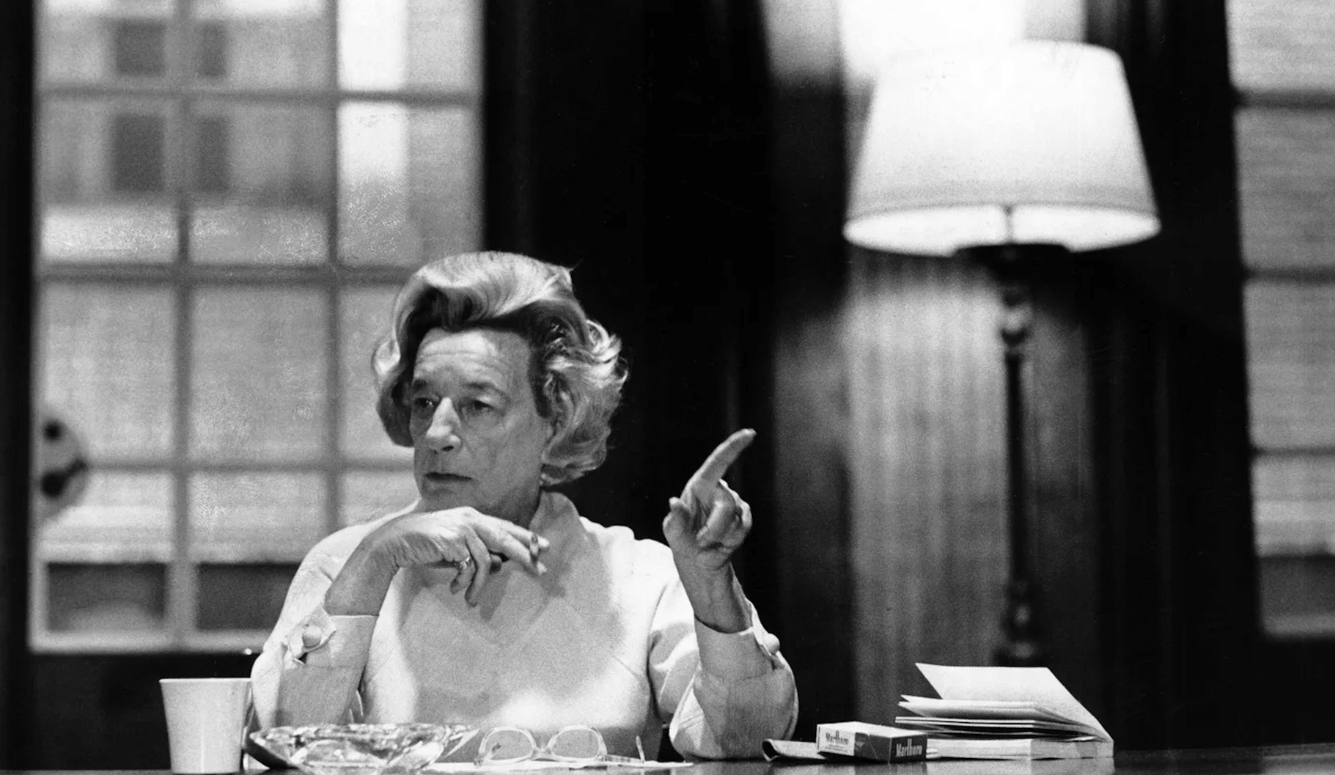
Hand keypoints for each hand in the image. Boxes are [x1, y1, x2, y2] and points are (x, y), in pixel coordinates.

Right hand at [327, 507, 548, 613]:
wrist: (396, 541)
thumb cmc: (426, 546)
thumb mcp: (456, 551)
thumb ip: (478, 553)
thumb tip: (502, 564)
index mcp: (473, 517)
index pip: (506, 526)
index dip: (526, 537)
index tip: (543, 547)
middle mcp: (471, 519)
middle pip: (507, 537)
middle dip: (526, 556)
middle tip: (541, 572)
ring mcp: (463, 528)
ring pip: (488, 560)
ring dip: (480, 585)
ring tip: (473, 600)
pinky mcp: (454, 541)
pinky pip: (471, 567)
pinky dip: (466, 582)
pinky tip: (456, 590)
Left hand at [662, 429, 755, 631]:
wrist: (700, 564)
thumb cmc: (683, 544)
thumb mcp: (673, 536)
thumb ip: (674, 520)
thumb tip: (674, 503)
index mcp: (699, 487)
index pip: (718, 462)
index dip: (733, 447)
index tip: (750, 434)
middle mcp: (718, 491)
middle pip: (727, 503)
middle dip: (715, 527)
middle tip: (702, 542)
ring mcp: (733, 505)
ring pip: (736, 517)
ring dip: (722, 536)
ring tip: (709, 544)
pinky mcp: (743, 519)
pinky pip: (743, 527)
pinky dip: (732, 539)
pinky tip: (723, 544)